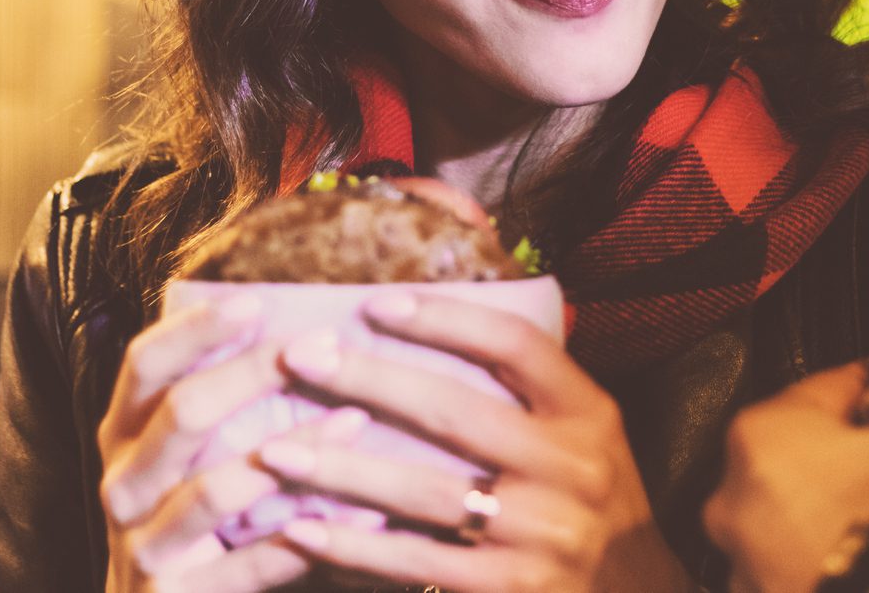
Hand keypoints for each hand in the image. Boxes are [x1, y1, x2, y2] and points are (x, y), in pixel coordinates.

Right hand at [98, 294, 365, 592]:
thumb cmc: (200, 515)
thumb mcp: (195, 453)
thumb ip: (230, 400)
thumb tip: (315, 331)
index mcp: (124, 434)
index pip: (144, 363)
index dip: (195, 329)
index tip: (257, 299)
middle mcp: (123, 485)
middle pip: (184, 412)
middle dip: (256, 373)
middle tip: (328, 347)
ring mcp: (142, 545)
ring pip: (218, 488)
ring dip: (295, 448)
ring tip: (358, 419)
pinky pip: (253, 563)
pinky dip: (312, 536)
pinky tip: (367, 514)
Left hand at [264, 290, 694, 592]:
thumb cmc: (592, 499)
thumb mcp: (587, 431)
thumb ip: (533, 382)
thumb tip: (448, 309)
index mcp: (587, 413)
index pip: (514, 345)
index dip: (444, 319)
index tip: (376, 304)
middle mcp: (570, 469)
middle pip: (454, 411)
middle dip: (367, 380)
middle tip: (299, 358)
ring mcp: (539, 534)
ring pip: (423, 493)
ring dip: (340, 470)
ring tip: (276, 450)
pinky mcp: (510, 590)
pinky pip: (417, 563)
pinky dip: (355, 547)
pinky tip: (303, 529)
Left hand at [703, 363, 868, 592]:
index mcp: (772, 435)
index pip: (825, 390)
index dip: (865, 392)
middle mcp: (737, 496)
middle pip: (791, 460)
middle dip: (833, 464)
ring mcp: (740, 564)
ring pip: (778, 528)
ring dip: (815, 528)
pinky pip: (783, 581)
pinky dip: (813, 577)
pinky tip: (863, 578)